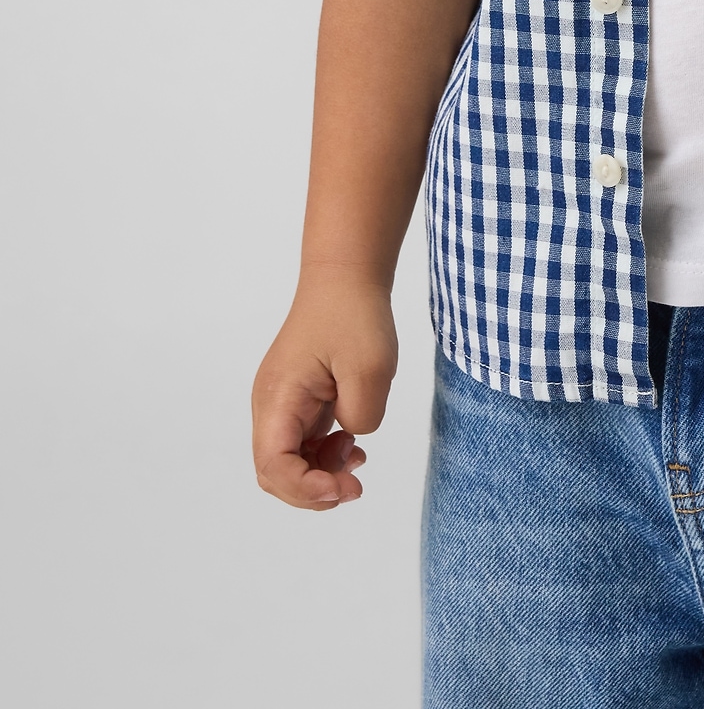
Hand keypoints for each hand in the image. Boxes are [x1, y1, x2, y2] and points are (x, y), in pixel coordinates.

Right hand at [252, 274, 397, 509]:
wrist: (346, 276)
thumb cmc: (354, 314)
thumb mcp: (370, 368)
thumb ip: (362, 417)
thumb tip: (351, 437)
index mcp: (277, 397)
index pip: (273, 465)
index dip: (305, 489)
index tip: (344, 487)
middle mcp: (270, 405)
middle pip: (274, 473)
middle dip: (311, 491)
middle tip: (354, 487)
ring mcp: (282, 403)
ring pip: (287, 461)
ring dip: (319, 474)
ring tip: (356, 460)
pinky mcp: (298, 400)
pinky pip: (302, 443)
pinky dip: (323, 455)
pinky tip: (351, 446)